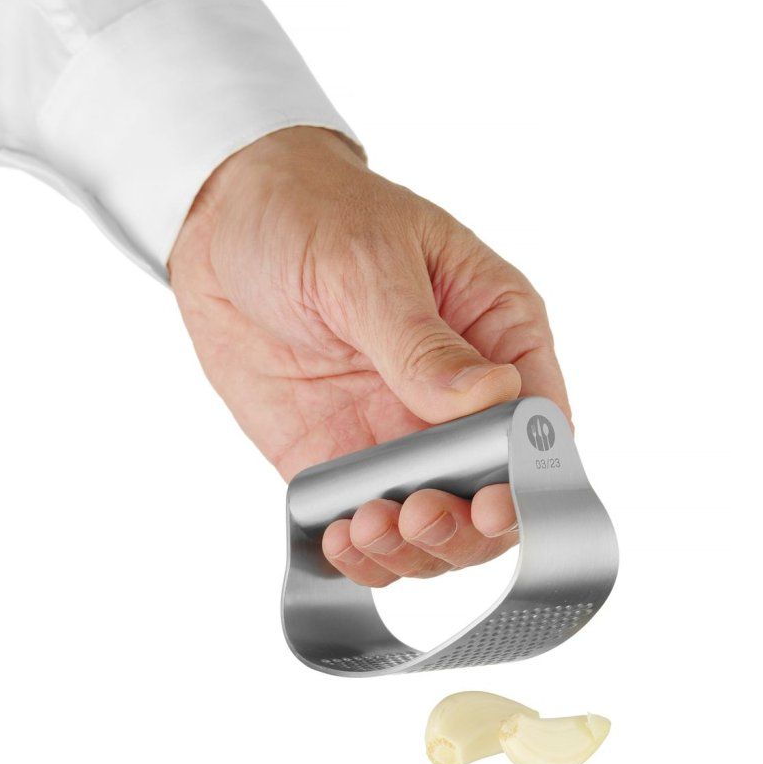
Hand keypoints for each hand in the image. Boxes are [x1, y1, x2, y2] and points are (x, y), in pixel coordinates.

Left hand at [169, 127, 569, 585]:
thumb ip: (422, 341)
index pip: (540, 419)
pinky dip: (360, 551)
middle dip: (468, 525)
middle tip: (421, 515)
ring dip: (414, 549)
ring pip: (436, 522)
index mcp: (494, 328)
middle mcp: (456, 392)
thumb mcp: (367, 262)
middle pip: (495, 489)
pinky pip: (365, 521)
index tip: (492, 498)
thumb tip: (489, 398)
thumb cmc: (311, 212)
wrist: (223, 223)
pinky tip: (340, 540)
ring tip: (370, 528)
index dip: (530, 473)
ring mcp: (399, 430)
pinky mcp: (340, 455)